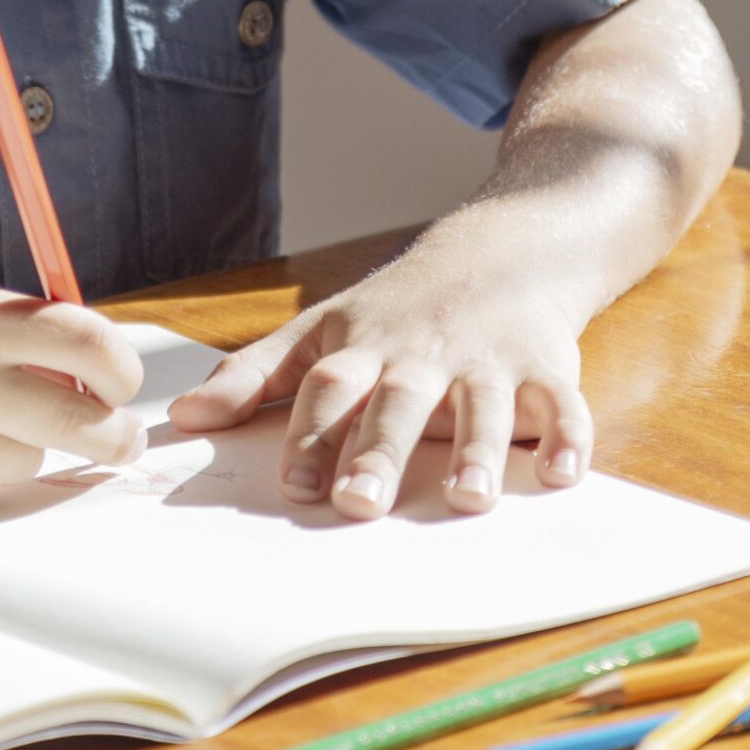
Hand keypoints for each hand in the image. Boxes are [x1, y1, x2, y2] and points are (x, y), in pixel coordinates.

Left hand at [166, 247, 591, 520]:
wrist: (499, 248)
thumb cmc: (396, 308)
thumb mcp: (320, 330)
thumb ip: (253, 376)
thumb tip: (180, 419)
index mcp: (363, 349)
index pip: (329, 390)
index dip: (310, 434)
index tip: (294, 484)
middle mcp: (422, 355)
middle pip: (398, 402)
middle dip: (379, 450)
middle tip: (359, 502)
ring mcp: (486, 360)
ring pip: (482, 406)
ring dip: (478, 452)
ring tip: (468, 499)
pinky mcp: (545, 366)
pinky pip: (562, 403)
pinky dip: (568, 436)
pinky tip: (563, 473)